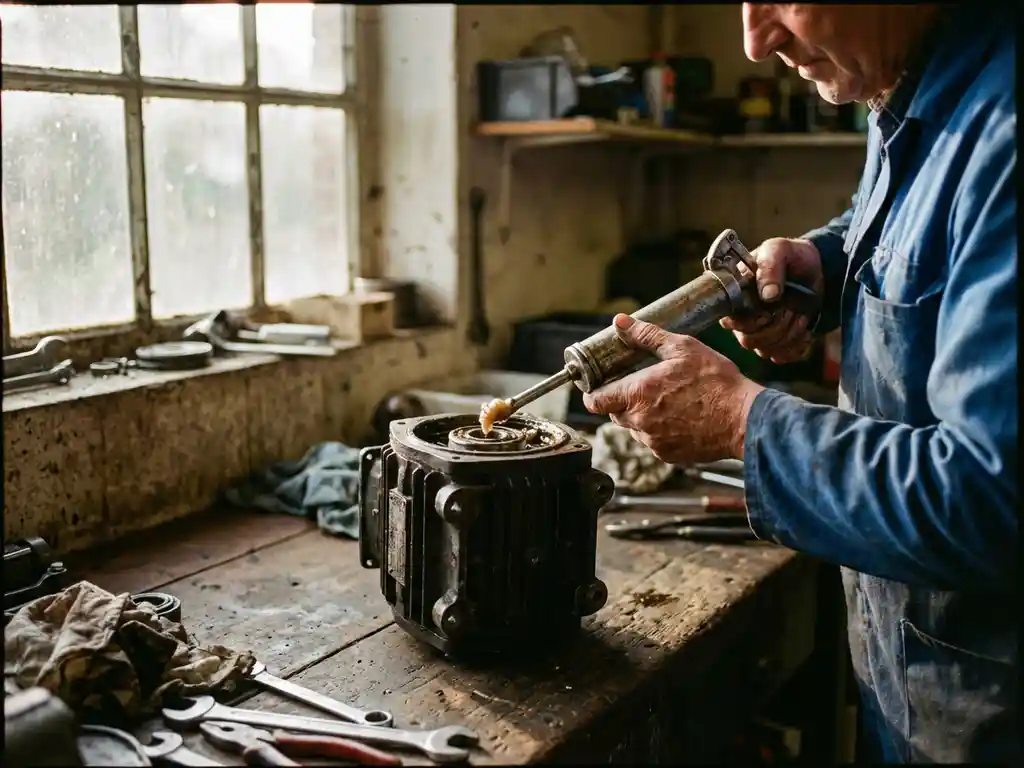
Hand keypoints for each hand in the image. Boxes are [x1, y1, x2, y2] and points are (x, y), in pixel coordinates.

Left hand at [582, 314, 764, 464]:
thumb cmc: (716, 383)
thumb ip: (647, 336)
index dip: (593, 393)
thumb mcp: (682, 348)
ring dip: (642, 416)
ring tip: (668, 401)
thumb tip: (621, 323)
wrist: (744, 419)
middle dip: (622, 400)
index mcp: (636, 394)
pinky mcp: (668, 455)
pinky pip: (653, 442)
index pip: (594, 401)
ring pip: (634, 428)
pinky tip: (680, 417)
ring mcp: (653, 441)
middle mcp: (639, 422)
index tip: (598, 386)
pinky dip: (660, 430)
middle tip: (642, 386)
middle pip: (614, 413)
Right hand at [720, 237, 824, 363]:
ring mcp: (760, 332)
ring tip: (801, 314)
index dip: (749, 321)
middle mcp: (743, 317)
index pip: (729, 321)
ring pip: (765, 351)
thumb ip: (770, 266)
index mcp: (735, 296)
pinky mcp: (778, 343)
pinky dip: (796, 346)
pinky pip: (781, 357)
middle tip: (793, 309)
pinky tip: (806, 330)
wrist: (818, 267)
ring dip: (788, 335)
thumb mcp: (780, 250)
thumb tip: (767, 295)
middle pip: (747, 341)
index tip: (768, 311)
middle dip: (775, 327)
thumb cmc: (791, 256)